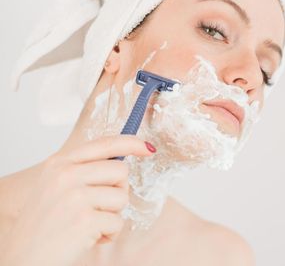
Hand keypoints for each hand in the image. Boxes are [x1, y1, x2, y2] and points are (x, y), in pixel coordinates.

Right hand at [0, 135, 154, 265]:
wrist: (24, 258)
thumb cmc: (45, 224)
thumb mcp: (56, 186)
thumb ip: (84, 169)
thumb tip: (121, 161)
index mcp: (59, 163)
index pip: (104, 143)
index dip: (131, 143)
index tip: (147, 148)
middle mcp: (66, 175)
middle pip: (120, 170)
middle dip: (118, 191)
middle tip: (98, 207)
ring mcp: (75, 197)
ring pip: (122, 197)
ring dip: (113, 215)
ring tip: (89, 224)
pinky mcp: (85, 220)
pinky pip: (118, 222)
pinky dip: (110, 234)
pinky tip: (89, 238)